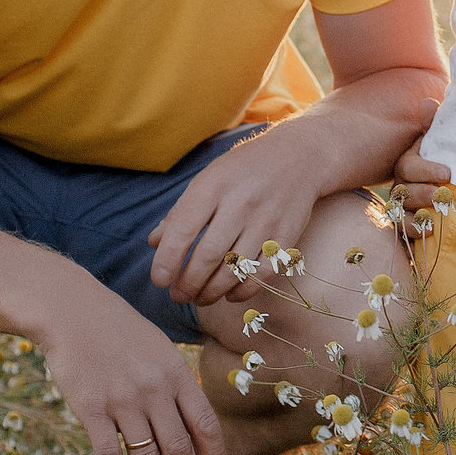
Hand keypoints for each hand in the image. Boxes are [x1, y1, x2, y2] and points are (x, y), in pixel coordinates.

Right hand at [39, 299, 229, 454]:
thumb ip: (175, 385)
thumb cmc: (118, 333)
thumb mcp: (159, 350)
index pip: (205, 425)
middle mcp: (155, 389)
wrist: (72, 312)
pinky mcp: (92, 409)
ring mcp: (123, 400)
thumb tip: (191, 425)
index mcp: (176, 374)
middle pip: (178, 450)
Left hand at [151, 127, 324, 306]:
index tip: (159, 281)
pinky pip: (262, 275)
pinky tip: (229, 294)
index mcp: (214, 185)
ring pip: (234, 270)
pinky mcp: (287, 237)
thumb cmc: (243, 170)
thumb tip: (155, 244)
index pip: (184, 228)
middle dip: (188, 283)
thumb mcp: (208, 179)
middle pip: (208, 256)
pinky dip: (242, 291)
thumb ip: (181, 212)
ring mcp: (267, 221)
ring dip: (212, 292)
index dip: (168, 259)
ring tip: (199, 298)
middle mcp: (241, 203)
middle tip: (178, 295)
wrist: (300, 157)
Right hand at [389, 95, 448, 235]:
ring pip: (401, 212)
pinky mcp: (410, 224)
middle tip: (443, 195)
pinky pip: (404, 230)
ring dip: (417, 215)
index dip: (426, 170)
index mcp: (410, 163)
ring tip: (435, 218)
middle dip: (422, 193)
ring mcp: (405, 206)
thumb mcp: (444, 140)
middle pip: (403, 191)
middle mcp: (403, 185)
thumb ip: (435, 124)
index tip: (448, 174)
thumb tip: (427, 104)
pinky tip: (430, 230)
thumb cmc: (450, 159)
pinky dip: (414, 231)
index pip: (409, 166)